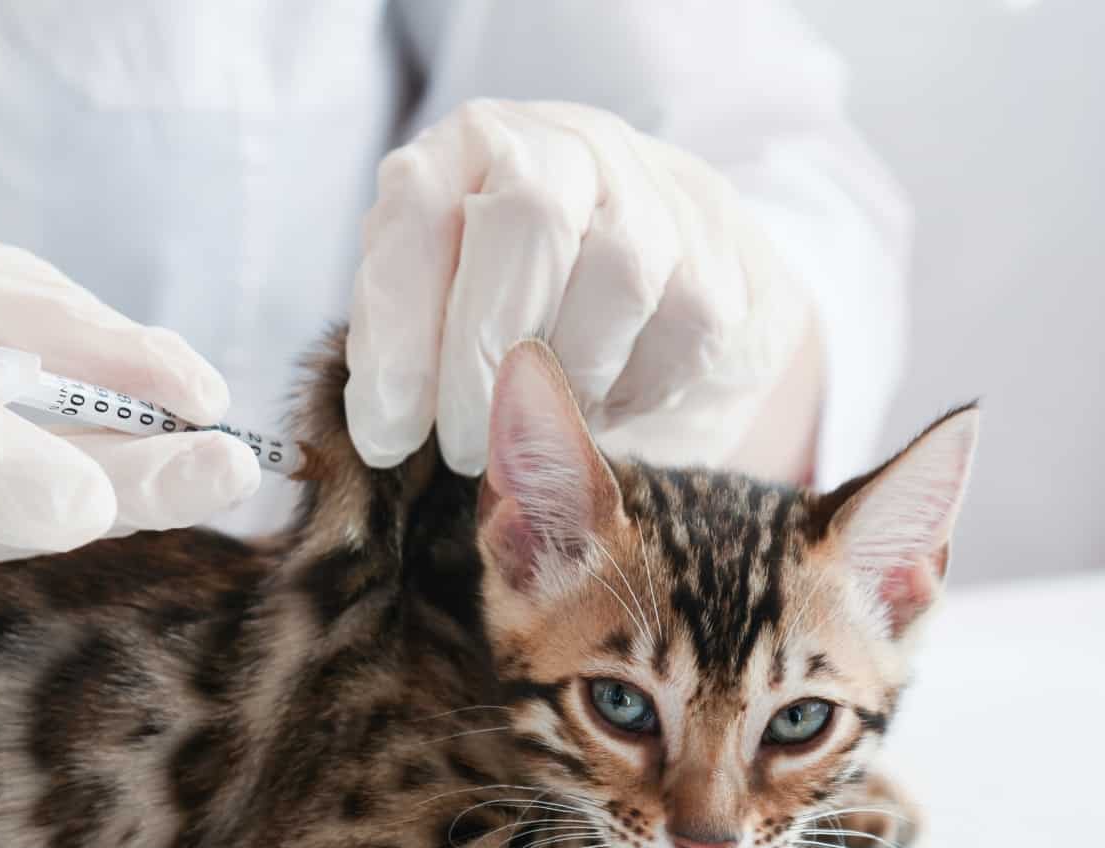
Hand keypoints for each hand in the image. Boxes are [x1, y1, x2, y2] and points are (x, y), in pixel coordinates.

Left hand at [346, 99, 814, 473]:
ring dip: (572, 377)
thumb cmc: (518, 302)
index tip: (384, 434)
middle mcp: (563, 142)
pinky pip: (688, 324)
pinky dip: (638, 389)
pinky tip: (603, 406)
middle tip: (463, 448)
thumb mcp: (436, 303)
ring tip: (537, 426)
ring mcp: (653, 188)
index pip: (421, 208)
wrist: (659, 287)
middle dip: (486, 353)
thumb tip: (385, 430)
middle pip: (531, 219)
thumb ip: (404, 342)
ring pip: (623, 271)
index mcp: (468, 147)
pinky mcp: (720, 253)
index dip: (399, 330)